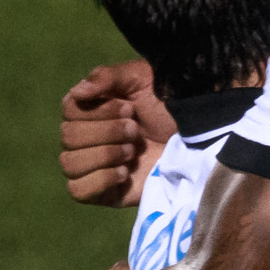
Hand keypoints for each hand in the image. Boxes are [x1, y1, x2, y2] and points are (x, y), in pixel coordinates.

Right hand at [60, 61, 175, 207]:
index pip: (68, 110)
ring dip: (103, 155)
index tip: (130, 109)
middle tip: (136, 131)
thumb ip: (108, 76)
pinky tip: (124, 173)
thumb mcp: (143, 78)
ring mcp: (96, 167)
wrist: (202, 140)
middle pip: (68, 137)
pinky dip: (98, 180)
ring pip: (69, 164)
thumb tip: (78, 92)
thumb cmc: (172, 107)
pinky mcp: (106, 193)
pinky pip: (78, 191)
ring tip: (132, 151)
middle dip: (106, 132)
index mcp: (92, 110)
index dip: (98, 110)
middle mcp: (88, 139)